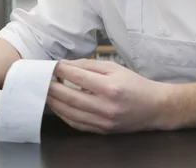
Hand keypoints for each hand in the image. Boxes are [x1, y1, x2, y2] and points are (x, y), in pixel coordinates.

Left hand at [46, 59, 169, 133]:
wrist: (154, 107)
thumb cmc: (134, 85)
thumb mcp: (114, 68)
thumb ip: (89, 65)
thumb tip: (66, 64)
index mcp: (109, 87)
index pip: (77, 77)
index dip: (61, 70)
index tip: (51, 65)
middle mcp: (105, 106)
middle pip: (69, 96)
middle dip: (51, 86)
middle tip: (41, 79)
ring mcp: (102, 121)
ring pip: (69, 112)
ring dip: (54, 101)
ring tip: (45, 91)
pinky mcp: (101, 130)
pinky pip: (76, 124)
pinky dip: (63, 114)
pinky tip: (57, 105)